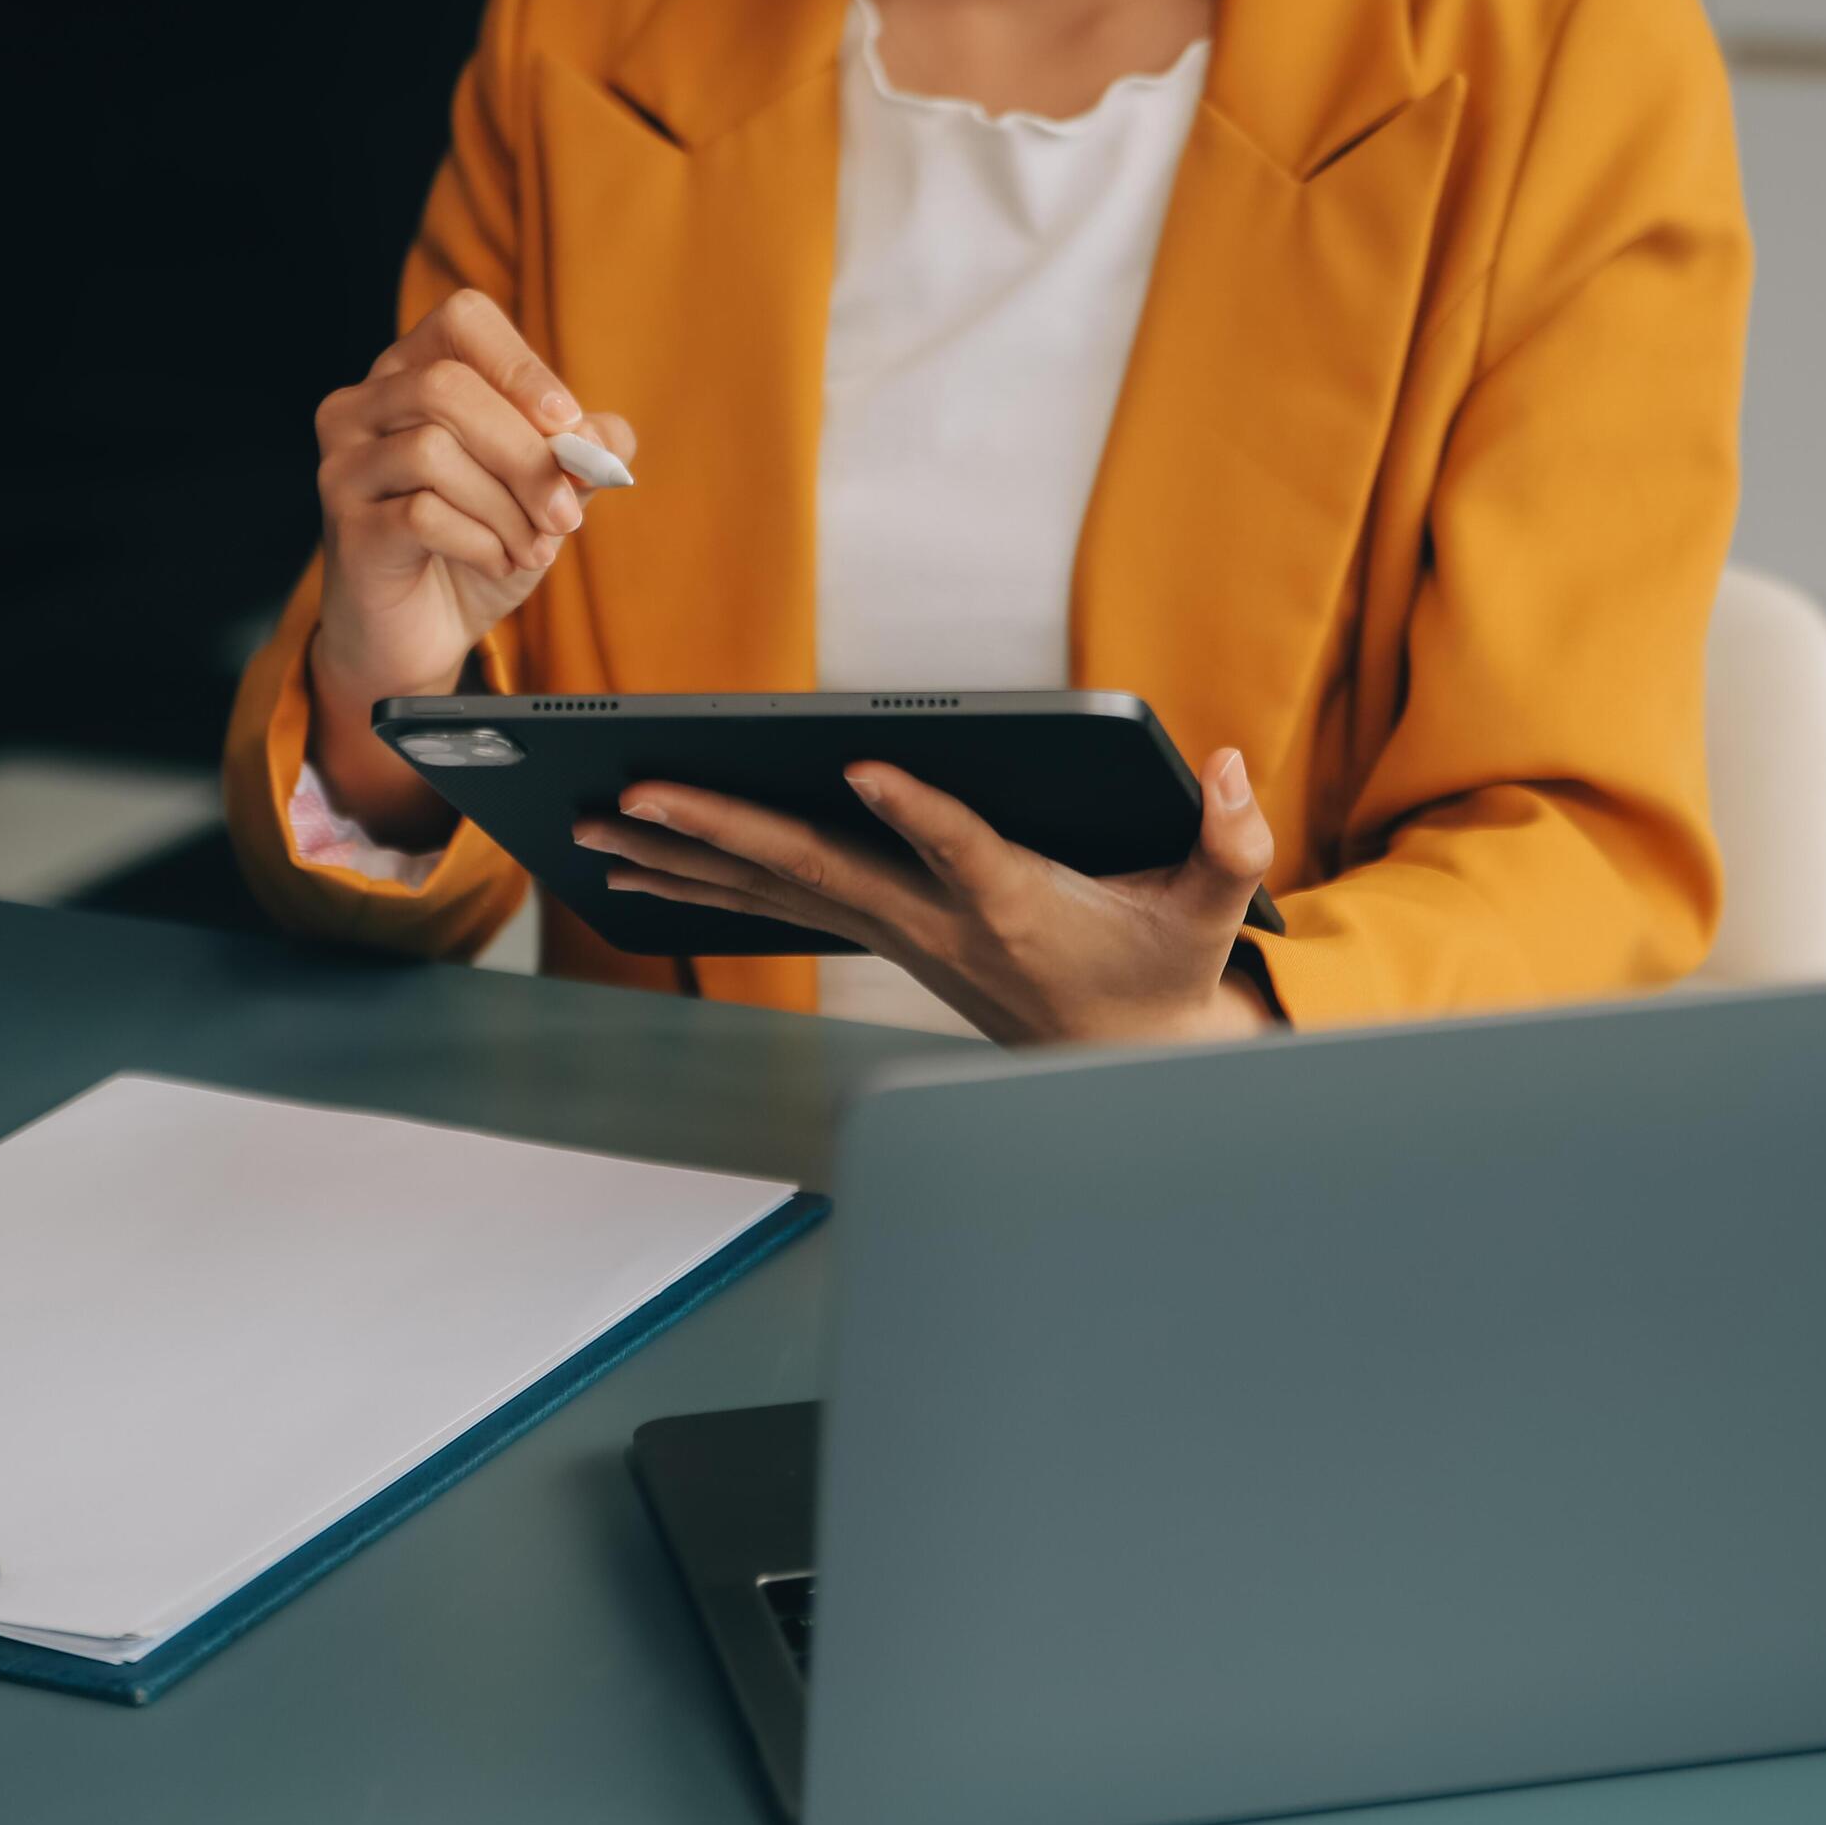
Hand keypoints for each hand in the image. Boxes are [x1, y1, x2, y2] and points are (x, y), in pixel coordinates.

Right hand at [304, 290, 635, 838]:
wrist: (423, 633)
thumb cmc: (478, 546)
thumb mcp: (542, 493)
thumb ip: (579, 456)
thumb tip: (606, 439)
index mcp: (413, 374)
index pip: (464, 320)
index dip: (522, 366)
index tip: (570, 424)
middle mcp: (363, 406)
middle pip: (447, 388)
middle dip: (525, 453)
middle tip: (567, 514)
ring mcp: (345, 465)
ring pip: (432, 450)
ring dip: (506, 507)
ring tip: (532, 547)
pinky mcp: (347, 526)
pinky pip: (421, 513)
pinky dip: (480, 541)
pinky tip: (496, 562)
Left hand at [574, 749, 1282, 1044]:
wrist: (1119, 1062)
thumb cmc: (1161, 971)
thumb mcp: (1212, 913)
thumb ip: (1230, 843)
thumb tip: (1230, 766)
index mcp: (1013, 907)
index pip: (964, 851)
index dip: (920, 812)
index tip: (870, 763)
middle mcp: (935, 924)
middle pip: (818, 868)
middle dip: (722, 828)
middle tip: (635, 795)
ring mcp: (896, 931)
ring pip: (775, 885)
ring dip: (683, 853)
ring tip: (595, 822)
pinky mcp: (879, 930)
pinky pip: (774, 898)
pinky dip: (704, 874)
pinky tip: (638, 858)